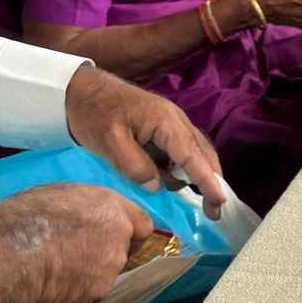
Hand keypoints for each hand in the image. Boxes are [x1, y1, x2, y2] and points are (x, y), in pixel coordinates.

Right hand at [0, 183, 154, 302]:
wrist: (6, 258)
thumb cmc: (24, 218)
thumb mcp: (57, 194)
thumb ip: (84, 207)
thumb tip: (83, 215)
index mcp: (112, 212)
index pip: (142, 224)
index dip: (128, 229)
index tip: (116, 234)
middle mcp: (117, 245)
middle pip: (119, 252)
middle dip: (100, 252)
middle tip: (69, 250)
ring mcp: (105, 278)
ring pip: (99, 277)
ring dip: (83, 274)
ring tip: (50, 268)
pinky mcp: (86, 302)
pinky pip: (79, 296)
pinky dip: (66, 293)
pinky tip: (44, 284)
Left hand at [64, 65, 226, 216]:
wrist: (81, 90)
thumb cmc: (95, 112)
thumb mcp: (109, 142)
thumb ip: (134, 165)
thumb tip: (156, 186)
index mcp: (166, 121)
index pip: (192, 155)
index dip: (207, 180)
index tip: (220, 200)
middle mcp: (176, 121)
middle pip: (203, 154)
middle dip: (210, 182)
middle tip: (213, 212)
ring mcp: (171, 125)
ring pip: (193, 154)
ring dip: (190, 176)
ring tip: (175, 192)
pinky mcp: (162, 131)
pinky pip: (179, 152)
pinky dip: (179, 169)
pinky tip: (167, 180)